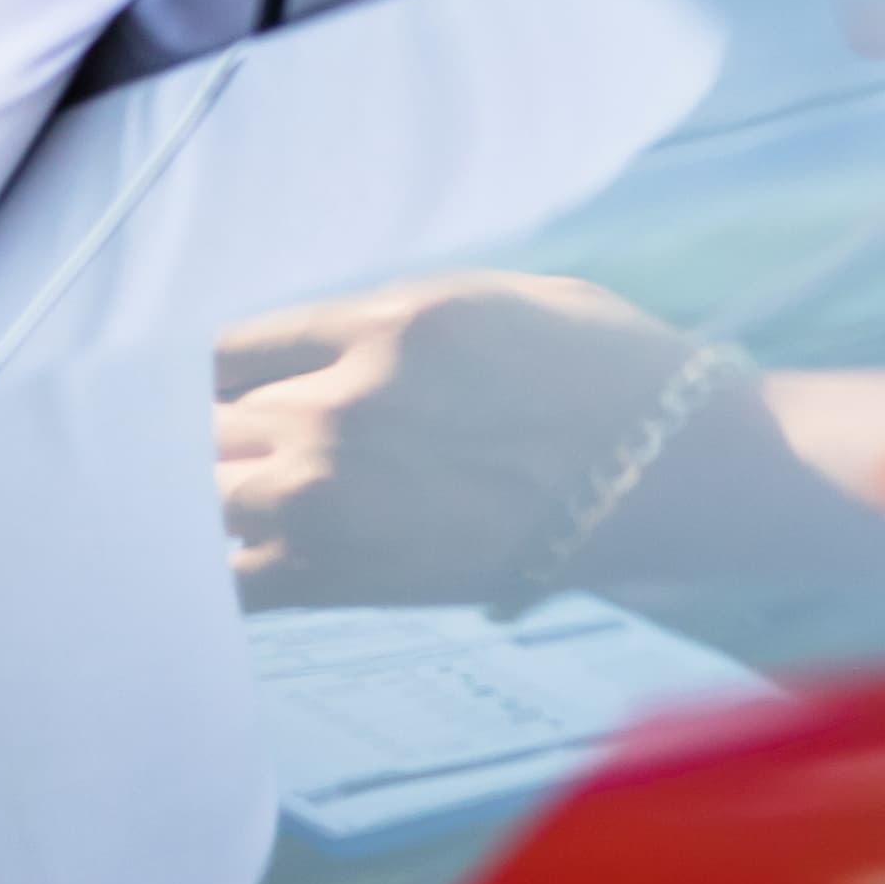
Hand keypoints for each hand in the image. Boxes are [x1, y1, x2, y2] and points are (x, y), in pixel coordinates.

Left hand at [212, 270, 791, 607]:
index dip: (209, 377)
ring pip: (202, 491)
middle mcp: (340, 402)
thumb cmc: (604, 373)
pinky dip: (208, 578)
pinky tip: (207, 576)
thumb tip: (305, 352)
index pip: (228, 345)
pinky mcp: (350, 574)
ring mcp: (337, 490)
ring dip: (203, 501)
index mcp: (377, 323)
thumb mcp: (485, 301)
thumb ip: (378, 325)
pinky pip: (234, 581)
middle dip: (202, 438)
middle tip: (209, 461)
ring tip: (211, 512)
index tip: (210, 397)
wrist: (683, 472)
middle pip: (201, 418)